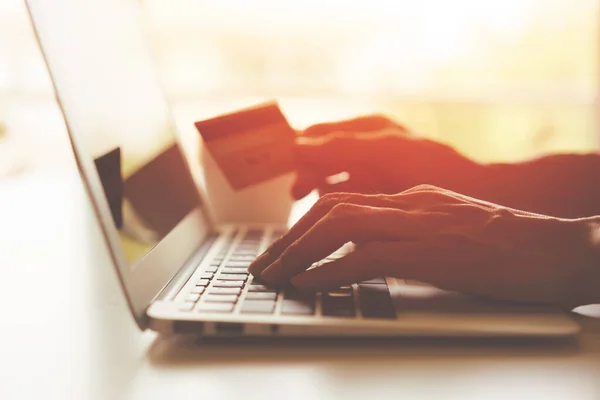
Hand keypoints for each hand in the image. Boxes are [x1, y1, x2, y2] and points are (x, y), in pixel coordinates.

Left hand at [249, 185, 599, 308]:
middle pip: (330, 210)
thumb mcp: (453, 234)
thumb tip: (375, 254)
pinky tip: (308, 285)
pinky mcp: (431, 251)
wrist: (561, 250)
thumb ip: (414, 237)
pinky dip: (329, 270)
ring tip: (273, 277)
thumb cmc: (512, 250)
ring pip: (339, 226)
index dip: (305, 226)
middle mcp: (410, 204)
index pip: (344, 203)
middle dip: (289, 239)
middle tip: (264, 267)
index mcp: (414, 200)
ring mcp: (420, 223)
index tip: (283, 250)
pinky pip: (365, 256)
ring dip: (298, 252)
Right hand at [291, 115, 481, 199]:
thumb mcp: (387, 149)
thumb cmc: (437, 164)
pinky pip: (346, 199)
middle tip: (300, 195)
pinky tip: (337, 217)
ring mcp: (370, 173)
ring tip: (318, 208)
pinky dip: (337, 206)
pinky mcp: (375, 195)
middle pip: (320, 160)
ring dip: (319, 193)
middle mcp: (364, 148)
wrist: (479, 192)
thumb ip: (343, 146)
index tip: (292, 171)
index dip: (301, 151)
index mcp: (366, 129)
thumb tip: (299, 146)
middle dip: (307, 176)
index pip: (318, 134)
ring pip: (330, 182)